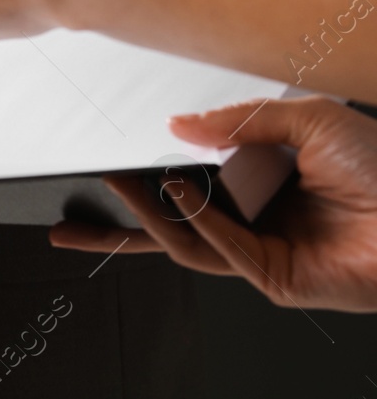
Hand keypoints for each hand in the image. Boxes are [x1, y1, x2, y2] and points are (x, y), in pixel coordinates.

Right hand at [50, 98, 376, 312]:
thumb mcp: (309, 121)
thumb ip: (240, 120)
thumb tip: (181, 125)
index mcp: (260, 182)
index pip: (189, 182)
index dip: (147, 176)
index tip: (112, 160)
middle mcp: (256, 219)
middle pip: (171, 223)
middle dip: (120, 217)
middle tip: (88, 189)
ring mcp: (261, 251)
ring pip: (185, 238)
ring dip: (150, 211)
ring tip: (123, 183)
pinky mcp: (273, 278)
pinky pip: (221, 249)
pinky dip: (195, 219)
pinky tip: (178, 191)